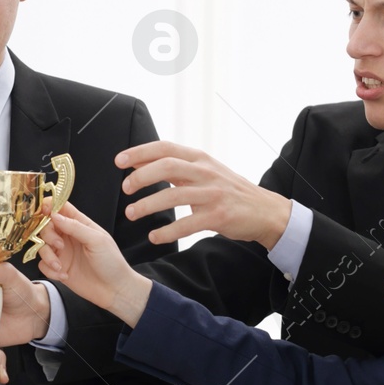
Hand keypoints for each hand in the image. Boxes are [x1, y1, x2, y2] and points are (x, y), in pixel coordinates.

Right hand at [35, 204, 152, 325]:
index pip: (61, 208)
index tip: (44, 211)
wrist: (115, 290)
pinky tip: (64, 275)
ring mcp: (62, 252)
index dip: (49, 206)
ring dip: (47, 255)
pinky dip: (50, 270)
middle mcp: (68, 236)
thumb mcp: (96, 240)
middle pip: (46, 226)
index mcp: (80, 225)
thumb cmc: (111, 262)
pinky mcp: (58, 268)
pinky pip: (43, 265)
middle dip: (47, 234)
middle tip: (59, 245)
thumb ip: (75, 227)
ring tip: (59, 266)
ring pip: (41, 245)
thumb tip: (54, 215)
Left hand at [115, 141, 291, 249]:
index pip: (166, 148)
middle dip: (142, 176)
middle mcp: (206, 172)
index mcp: (200, 158)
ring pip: (174, 196)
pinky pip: (188, 224)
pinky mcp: (219, 216)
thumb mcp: (203, 171)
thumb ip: (174, 167)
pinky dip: (168, 231)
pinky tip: (154, 236)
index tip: (119, 161)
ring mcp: (213, 194)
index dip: (140, 152)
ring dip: (148, 205)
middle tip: (125, 189)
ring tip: (131, 213)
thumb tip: (136, 163)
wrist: (264, 210)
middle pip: (168, 167)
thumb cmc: (227, 190)